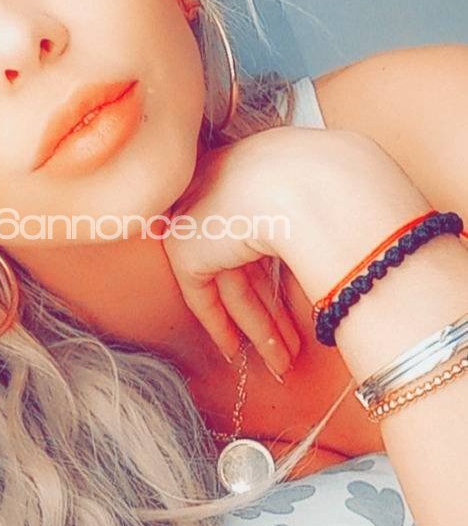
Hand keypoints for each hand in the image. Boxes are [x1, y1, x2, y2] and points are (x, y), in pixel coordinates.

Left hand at [161, 124, 403, 365]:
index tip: (296, 300)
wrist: (301, 186)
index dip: (278, 271)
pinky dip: (220, 325)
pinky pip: (201, 295)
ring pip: (231, 282)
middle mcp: (224, 186)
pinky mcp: (184, 246)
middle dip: (273, 308)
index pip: (262, 225)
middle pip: (248, 262)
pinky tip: (236, 350)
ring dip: (260, 326)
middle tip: (294, 342)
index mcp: (258, 165)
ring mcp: (199, 213)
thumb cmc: (332, 185)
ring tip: (283, 360)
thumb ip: (320, 226)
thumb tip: (342, 252)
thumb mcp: (330, 201)